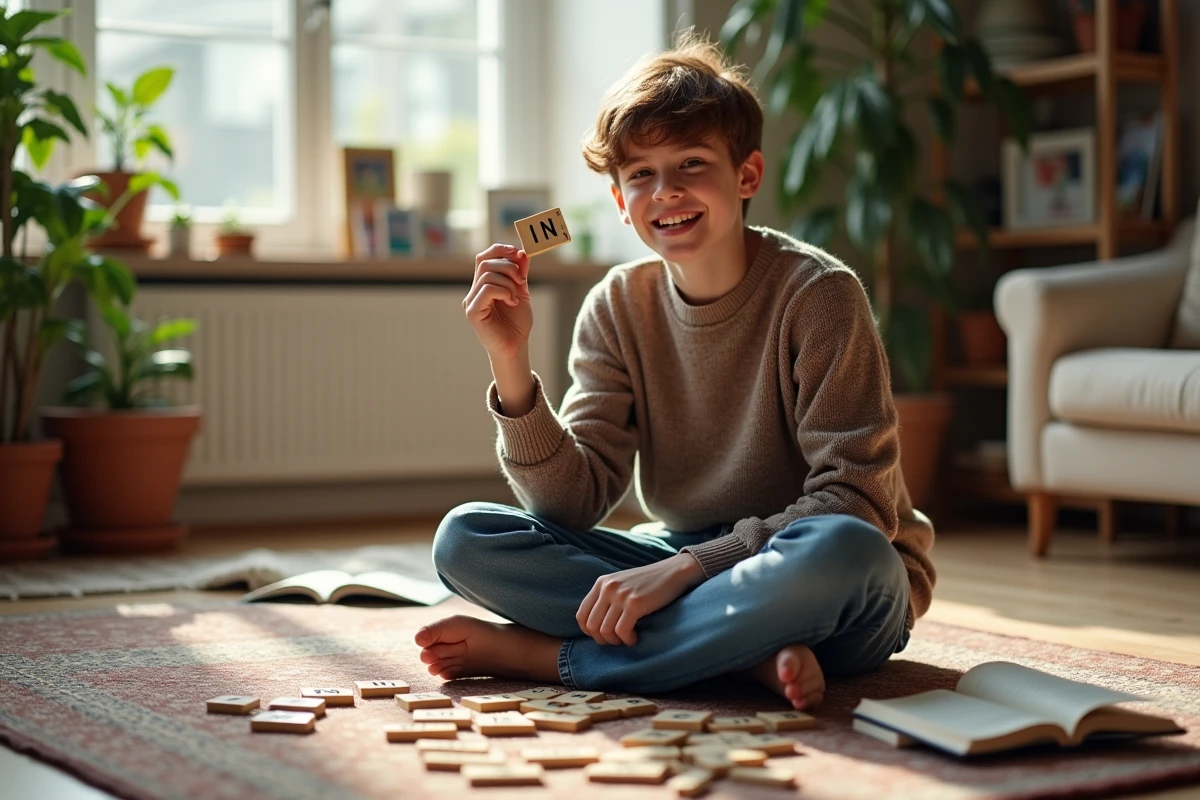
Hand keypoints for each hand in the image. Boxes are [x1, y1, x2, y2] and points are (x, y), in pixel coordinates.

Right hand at [464, 244, 532, 360]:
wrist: (516, 347)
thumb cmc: (517, 324)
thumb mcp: (521, 292)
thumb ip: (520, 274)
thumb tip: (522, 252)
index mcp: (483, 285)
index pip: (483, 257)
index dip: (499, 250)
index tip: (517, 253)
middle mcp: (474, 291)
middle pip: (485, 263)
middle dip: (508, 267)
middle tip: (521, 280)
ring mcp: (471, 301)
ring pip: (487, 275)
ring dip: (508, 282)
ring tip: (515, 297)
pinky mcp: (472, 312)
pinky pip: (487, 289)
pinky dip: (504, 291)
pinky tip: (511, 302)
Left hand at [576, 553, 705, 645]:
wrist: (674, 572)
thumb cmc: (649, 583)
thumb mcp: (622, 585)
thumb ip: (607, 599)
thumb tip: (595, 627)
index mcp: (601, 583)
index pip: (581, 615)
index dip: (590, 632)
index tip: (604, 636)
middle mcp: (607, 588)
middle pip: (592, 626)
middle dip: (603, 640)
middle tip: (618, 641)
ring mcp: (620, 595)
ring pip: (605, 631)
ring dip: (616, 641)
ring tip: (628, 639)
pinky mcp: (635, 603)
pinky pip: (622, 631)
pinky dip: (627, 640)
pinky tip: (636, 638)